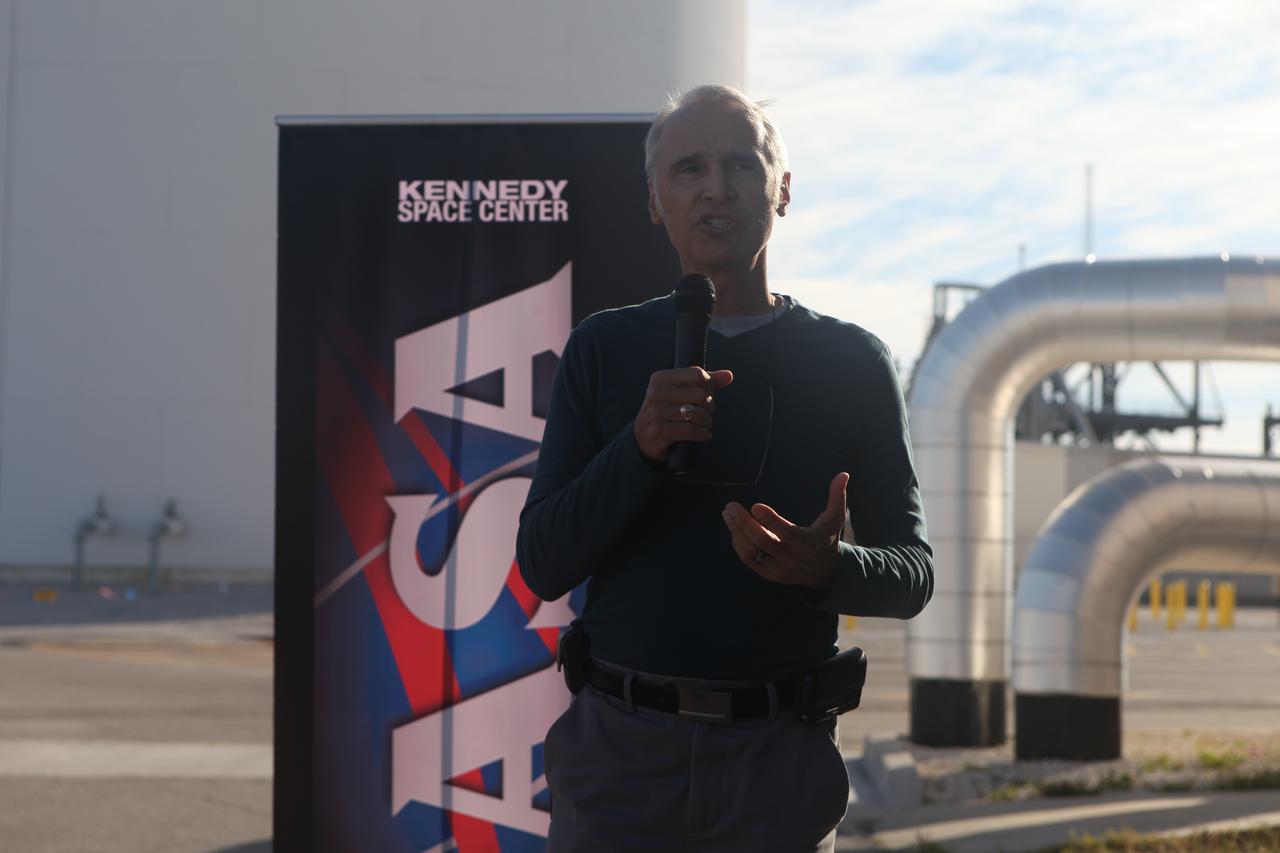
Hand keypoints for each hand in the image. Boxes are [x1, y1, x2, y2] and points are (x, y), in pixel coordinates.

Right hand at [633, 366, 733, 463]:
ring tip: (705, 424)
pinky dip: (702, 434)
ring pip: (697, 414)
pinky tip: (703, 435)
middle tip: (707, 413)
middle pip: (700, 394)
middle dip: (709, 406)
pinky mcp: (659, 431)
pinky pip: (691, 430)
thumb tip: (728, 376)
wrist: (644, 438)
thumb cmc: (667, 412)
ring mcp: (656, 412)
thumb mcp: (680, 393)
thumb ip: (704, 382)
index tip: (708, 395)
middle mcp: (656, 393)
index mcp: (660, 378)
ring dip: (707, 422)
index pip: (697, 374)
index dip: (709, 386)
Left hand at [721, 472, 849, 590]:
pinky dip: (738, 544)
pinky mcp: (769, 574)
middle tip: (731, 506)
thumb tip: (843, 474)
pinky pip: (749, 560)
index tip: (755, 506)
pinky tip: (733, 528)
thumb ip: (837, 497)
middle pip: (762, 542)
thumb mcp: (835, 520)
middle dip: (744, 523)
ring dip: (736, 532)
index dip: (770, 520)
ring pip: (752, 552)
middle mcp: (791, 557)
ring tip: (727, 513)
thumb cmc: (827, 539)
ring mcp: (778, 568)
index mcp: (806, 543)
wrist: (825, 574)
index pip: (786, 533)